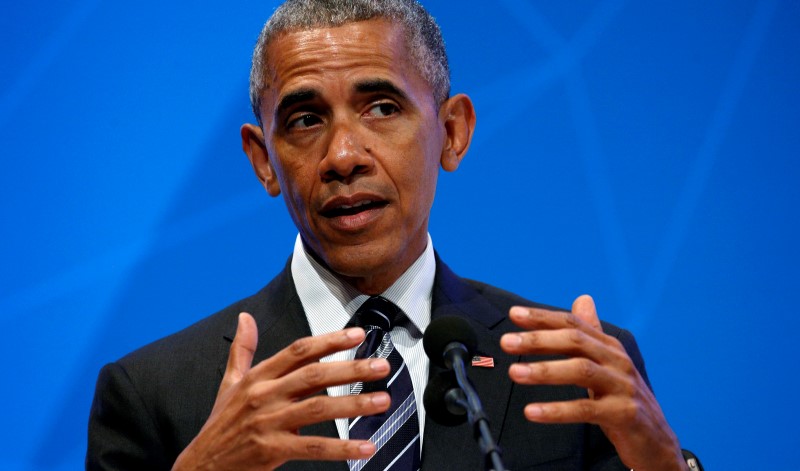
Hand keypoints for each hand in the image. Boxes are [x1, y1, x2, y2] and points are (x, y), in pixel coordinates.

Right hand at [172, 312, 390, 470]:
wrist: (201, 466)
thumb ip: (242, 350)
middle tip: (381, 366)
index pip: (299, 351)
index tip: (357, 335)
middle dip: (352, 369)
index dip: (329, 341)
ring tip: (381, 401)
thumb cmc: (220, 424)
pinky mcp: (272, 450)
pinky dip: (343, 448)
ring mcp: (268, 422)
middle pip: (314, 376)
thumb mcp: (229, 383)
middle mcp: (264, 395)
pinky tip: (366, 446)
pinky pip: (314, 448)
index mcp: (258, 377)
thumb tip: (244, 318)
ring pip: (318, 409)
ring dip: (354, 405)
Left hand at [500, 295, 686, 470]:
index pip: (573, 323)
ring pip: (581, 370)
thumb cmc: (623, 399)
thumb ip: (591, 333)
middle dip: (539, 339)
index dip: (543, 317)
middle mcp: (617, 361)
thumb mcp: (606, 363)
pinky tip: (532, 411)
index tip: (514, 314)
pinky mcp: (624, 414)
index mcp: (609, 347)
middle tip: (507, 341)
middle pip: (575, 341)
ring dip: (544, 371)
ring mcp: (622, 386)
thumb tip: (582, 298)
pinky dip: (557, 410)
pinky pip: (586, 410)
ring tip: (514, 372)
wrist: (656, 441)